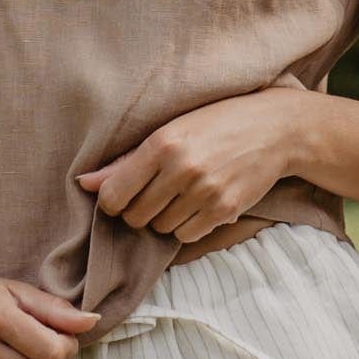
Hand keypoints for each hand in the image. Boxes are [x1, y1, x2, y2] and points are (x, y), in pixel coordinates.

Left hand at [77, 83, 305, 244]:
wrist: (275, 129)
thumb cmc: (217, 123)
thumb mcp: (171, 129)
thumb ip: (127, 160)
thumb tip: (84, 183)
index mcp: (162, 143)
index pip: (114, 195)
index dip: (113, 202)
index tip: (123, 196)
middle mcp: (181, 169)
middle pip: (135, 217)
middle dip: (139, 211)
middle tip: (156, 193)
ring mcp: (204, 192)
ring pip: (160, 228)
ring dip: (165, 218)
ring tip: (181, 194)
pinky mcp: (224, 210)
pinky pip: (186, 236)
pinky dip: (187, 226)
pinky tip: (198, 203)